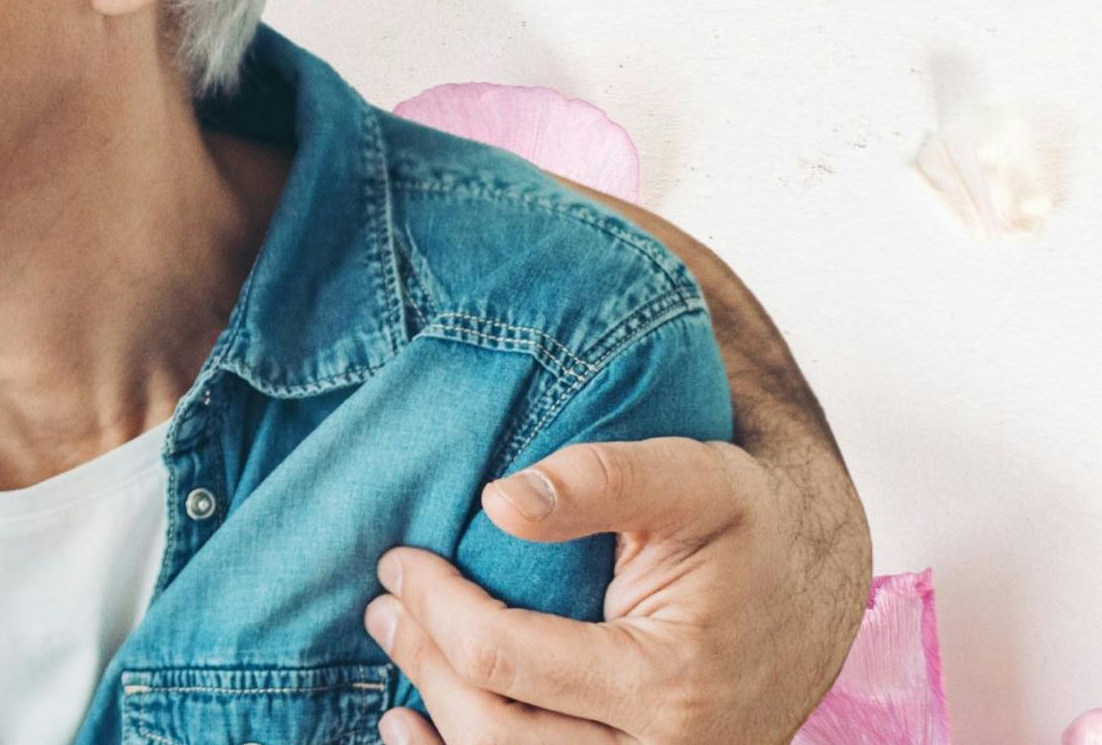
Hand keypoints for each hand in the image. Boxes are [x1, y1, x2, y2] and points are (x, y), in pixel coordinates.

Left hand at [364, 436, 869, 744]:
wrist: (814, 591)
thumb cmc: (746, 527)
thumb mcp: (693, 477)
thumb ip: (600, 478)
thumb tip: (496, 502)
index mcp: (673, 678)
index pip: (502, 656)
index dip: (433, 607)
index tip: (398, 562)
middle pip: (494, 728)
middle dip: (424, 661)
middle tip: (383, 608)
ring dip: (438, 724)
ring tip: (396, 666)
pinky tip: (421, 729)